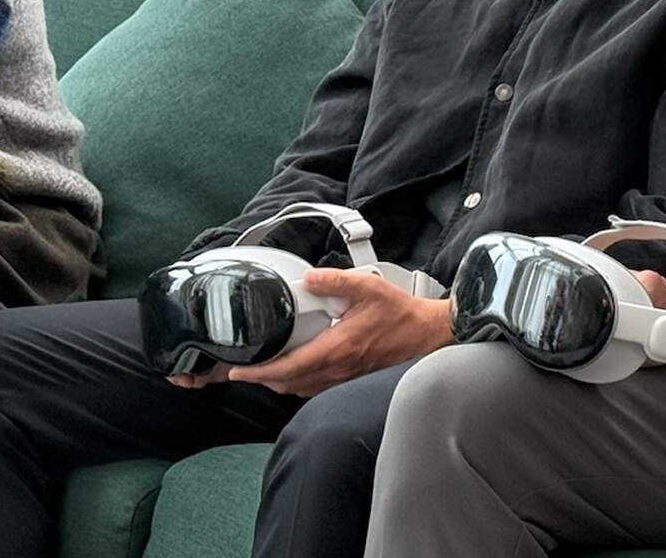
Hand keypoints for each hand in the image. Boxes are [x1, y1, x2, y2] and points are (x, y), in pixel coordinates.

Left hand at [223, 272, 450, 397]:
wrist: (427, 334)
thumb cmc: (401, 314)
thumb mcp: (368, 288)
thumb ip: (335, 281)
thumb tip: (308, 278)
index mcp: (336, 349)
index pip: (288, 367)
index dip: (259, 372)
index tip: (238, 371)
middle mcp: (337, 369)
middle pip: (288, 384)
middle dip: (261, 379)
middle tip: (241, 371)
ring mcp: (344, 378)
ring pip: (301, 389)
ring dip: (279, 383)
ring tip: (262, 371)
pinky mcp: (351, 379)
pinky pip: (316, 388)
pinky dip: (298, 383)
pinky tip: (295, 371)